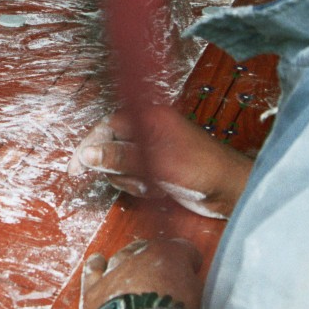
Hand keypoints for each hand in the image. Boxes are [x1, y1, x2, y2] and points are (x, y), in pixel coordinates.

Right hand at [67, 105, 252, 218]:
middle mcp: (148, 130)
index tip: (76, 169)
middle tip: (137, 180)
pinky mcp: (156, 167)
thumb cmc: (203, 171)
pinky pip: (133, 177)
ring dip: (131, 181)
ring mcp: (152, 149)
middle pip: (110, 148)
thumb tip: (87, 155)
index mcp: (149, 116)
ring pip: (119, 167)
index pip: (106, 127)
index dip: (89, 147)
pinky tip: (160, 190)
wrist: (232, 192)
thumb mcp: (157, 163)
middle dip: (118, 170)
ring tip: (154, 186)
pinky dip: (141, 187)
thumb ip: (121, 158)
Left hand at [79, 238, 204, 308]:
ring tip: (135, 271)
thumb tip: (188, 287)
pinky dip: (96, 265)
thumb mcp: (199, 298)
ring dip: (129, 262)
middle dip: (157, 260)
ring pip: (122, 257)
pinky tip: (98, 261)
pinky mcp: (94, 288)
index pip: (182, 248)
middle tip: (163, 275)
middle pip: (150, 249)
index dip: (189, 260)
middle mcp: (139, 256)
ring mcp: (114, 271)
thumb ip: (192, 285)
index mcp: (170, 254)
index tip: (191, 269)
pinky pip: (93, 269)